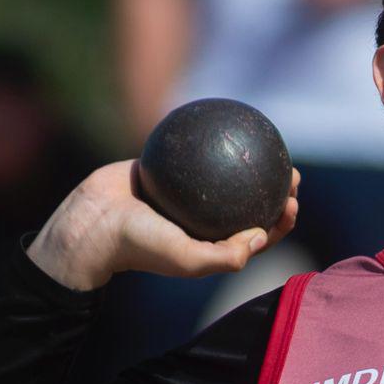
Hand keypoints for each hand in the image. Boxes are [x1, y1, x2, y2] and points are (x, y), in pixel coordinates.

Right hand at [28, 161, 299, 290]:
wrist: (91, 223)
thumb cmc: (139, 245)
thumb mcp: (187, 259)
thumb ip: (226, 255)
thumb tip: (262, 236)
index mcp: (213, 245)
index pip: (258, 236)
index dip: (282, 222)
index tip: (291, 202)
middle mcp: (204, 222)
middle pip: (249, 205)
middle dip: (277, 191)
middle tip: (290, 172)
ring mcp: (187, 197)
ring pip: (228, 178)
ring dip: (252, 165)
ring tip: (269, 146)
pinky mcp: (168, 172)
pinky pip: (197, 154)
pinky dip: (212, 142)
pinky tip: (227, 124)